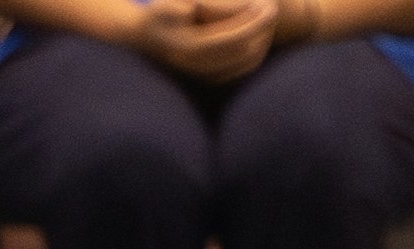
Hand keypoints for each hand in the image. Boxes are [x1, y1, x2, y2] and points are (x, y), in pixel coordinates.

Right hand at [141, 0, 280, 76]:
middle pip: (240, 53)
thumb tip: (190, 9)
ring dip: (260, 43)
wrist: (141, 38)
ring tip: (268, 22)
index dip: (251, 23)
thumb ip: (171, 8)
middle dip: (260, 31)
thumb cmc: (155, 15)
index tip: (267, 6)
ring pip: (241, 65)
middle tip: (272, 10)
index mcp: (188, 49)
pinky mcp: (205, 77)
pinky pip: (236, 71)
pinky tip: (258, 38)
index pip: (231, 39)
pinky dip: (252, 56)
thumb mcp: (160, 7)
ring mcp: (201, 75)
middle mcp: (197, 68)